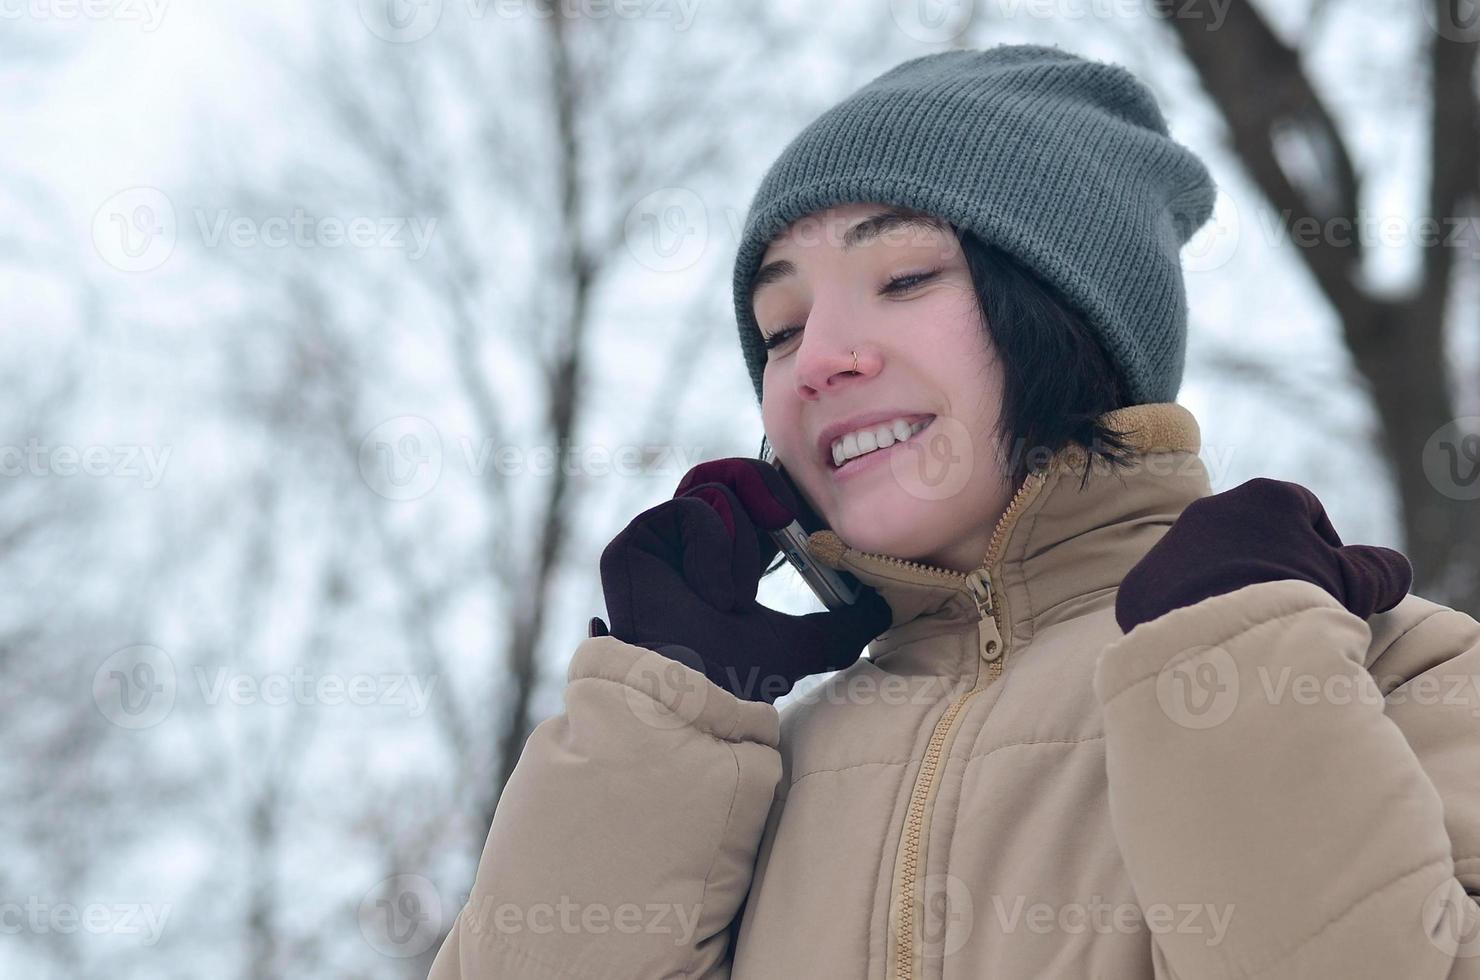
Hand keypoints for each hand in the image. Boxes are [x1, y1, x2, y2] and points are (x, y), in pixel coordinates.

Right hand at [595, 457, 890, 703]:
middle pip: (734, 475)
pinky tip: (708, 594)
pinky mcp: (636, 541)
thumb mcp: (804, 645)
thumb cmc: (739, 678)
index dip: (784, 495)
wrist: (697, 695)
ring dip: (740, 543)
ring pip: (716, 489)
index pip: (756, 498)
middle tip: (786, 522)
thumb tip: (882, 607)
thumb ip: (842, 624)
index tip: (810, 517)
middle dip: (769, 492)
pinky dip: (712, 549)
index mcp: (727, 559)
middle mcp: (690, 545)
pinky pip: (691, 509)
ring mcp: (660, 542)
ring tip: (734, 595)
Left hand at [1115, 477, 1412, 633]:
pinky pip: (1171, 599)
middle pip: (1251, 539)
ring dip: (1226, 591)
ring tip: (1249, 633)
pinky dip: (1189, 617)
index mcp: (1266, 497)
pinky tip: (1210, 646)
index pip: (1304, 512)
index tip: (1330, 588)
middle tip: (1289, 614)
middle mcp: (1210, 510)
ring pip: (1206, 567)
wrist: (1224, 647)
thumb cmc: (1300, 607)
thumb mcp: (1355, 587)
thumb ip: (1379, 569)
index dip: (1323, 550)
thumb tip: (1390, 568)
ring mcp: (1169, 547)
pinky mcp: (1139, 586)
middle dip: (1271, 571)